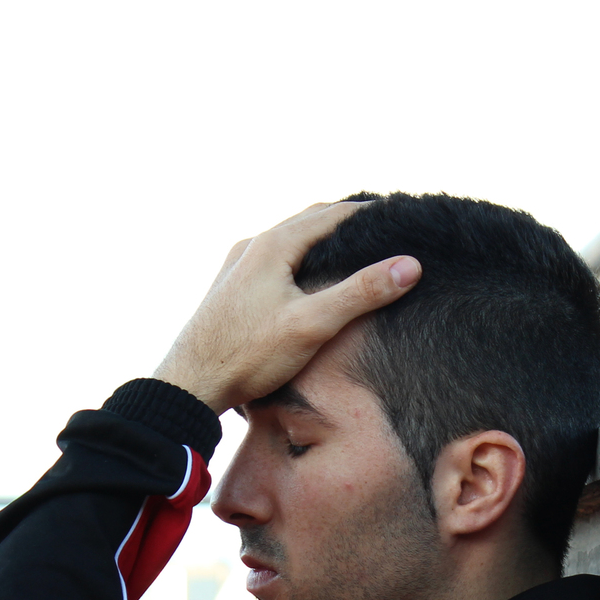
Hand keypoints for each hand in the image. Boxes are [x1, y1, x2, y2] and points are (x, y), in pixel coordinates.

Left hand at [152, 202, 420, 413]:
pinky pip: (272, 260)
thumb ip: (362, 293)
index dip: (370, 214)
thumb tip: (411, 265)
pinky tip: (307, 278)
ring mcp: (237, 266)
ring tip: (353, 250)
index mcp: (273, 245)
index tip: (401, 215)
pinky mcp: (230, 288)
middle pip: (309, 222)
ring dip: (321, 240)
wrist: (189, 385)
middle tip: (384, 229)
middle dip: (347, 223)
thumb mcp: (312, 324)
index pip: (333, 215)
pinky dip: (299, 258)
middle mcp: (251, 246)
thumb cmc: (248, 355)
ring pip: (289, 240)